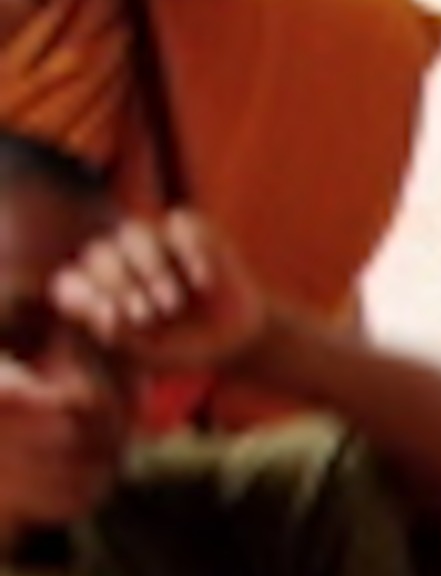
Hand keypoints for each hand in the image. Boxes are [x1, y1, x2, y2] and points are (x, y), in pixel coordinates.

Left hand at [51, 210, 265, 376]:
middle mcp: (119, 257)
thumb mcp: (152, 352)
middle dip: (121, 285)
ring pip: (135, 232)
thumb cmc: (182, 347)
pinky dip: (190, 251)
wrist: (234, 339)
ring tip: (171, 304)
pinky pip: (181, 223)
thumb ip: (124, 335)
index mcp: (96, 288)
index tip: (110, 318)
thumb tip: (105, 315)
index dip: (86, 295)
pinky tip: (202, 283)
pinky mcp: (189, 229)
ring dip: (151, 267)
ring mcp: (153, 239)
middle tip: (146, 316)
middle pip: (101, 254)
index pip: (72, 283)